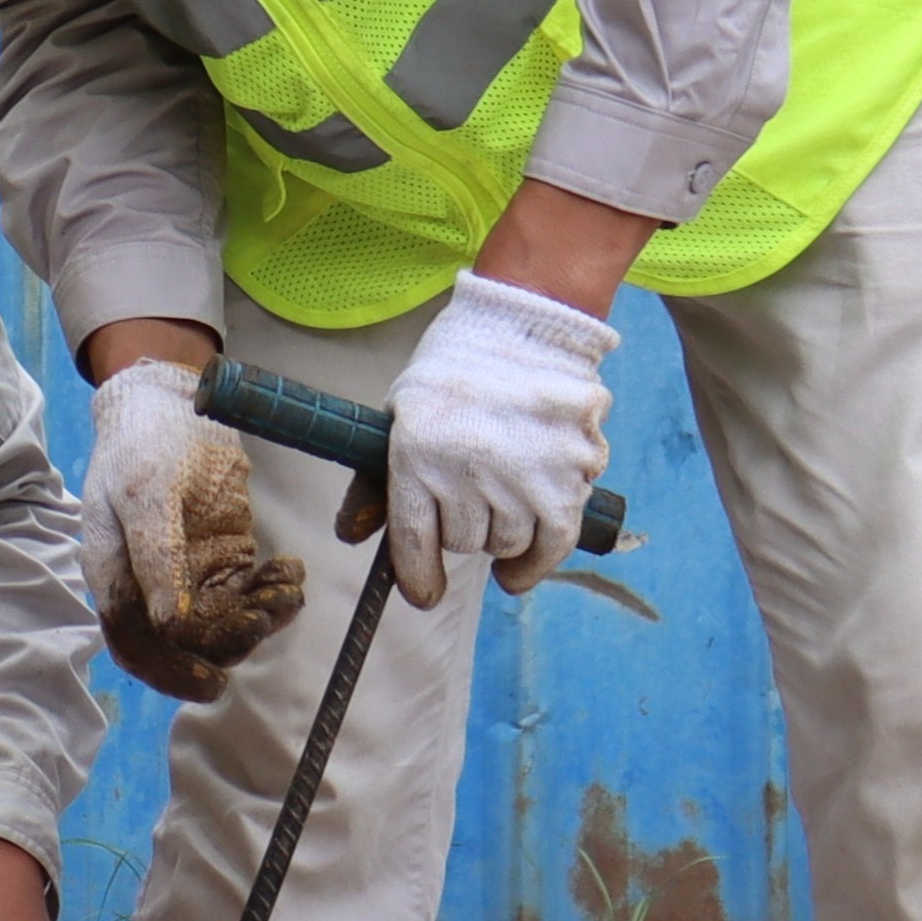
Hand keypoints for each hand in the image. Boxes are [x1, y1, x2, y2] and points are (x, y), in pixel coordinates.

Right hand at [84, 358, 306, 701]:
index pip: (136, 643)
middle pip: (184, 642)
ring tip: (286, 589)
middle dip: (229, 641)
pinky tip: (289, 570)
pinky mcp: (219, 560)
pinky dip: (271, 592)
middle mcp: (148, 584)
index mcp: (116, 573)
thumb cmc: (147, 443)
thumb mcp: (148, 494)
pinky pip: (245, 595)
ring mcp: (186, 574)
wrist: (172, 400)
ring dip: (257, 616)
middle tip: (266, 615)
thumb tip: (169, 625)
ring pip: (222, 624)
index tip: (214, 680)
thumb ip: (156, 559)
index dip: (170, 671)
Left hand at [377, 270, 618, 599]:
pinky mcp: (571, 476)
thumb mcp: (398, 420)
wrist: (519, 327)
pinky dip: (538, 561)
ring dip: (503, 533)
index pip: (415, 543)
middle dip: (464, 529)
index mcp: (416, 457)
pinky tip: (522, 567)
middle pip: (466, 543)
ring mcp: (524, 477)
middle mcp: (469, 472)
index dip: (419, 578)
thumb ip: (375, 482)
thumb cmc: (451, 375)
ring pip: (508, 543)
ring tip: (502, 499)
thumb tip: (350, 536)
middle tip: (472, 496)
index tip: (425, 594)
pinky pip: (554, 543)